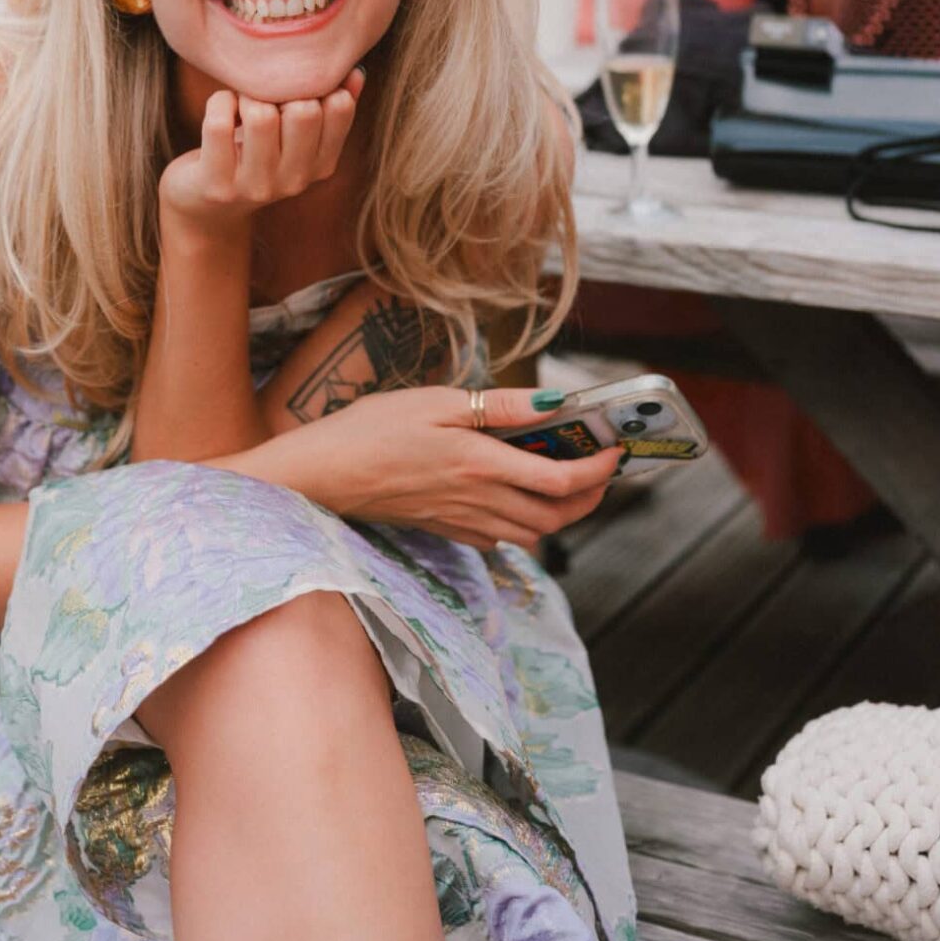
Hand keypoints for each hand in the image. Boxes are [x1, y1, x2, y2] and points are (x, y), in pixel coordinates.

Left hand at [159, 69, 364, 234]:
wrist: (205, 206)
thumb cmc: (254, 155)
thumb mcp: (296, 137)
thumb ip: (329, 107)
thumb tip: (355, 72)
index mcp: (322, 165)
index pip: (339, 107)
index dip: (314, 85)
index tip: (293, 90)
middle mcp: (295, 181)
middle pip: (304, 110)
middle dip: (280, 90)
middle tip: (264, 96)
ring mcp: (256, 187)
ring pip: (261, 115)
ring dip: (246, 96)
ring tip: (241, 104)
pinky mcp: (217, 185)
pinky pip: (219, 123)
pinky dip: (219, 102)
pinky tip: (221, 110)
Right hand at [242, 384, 622, 552]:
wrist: (323, 475)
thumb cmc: (371, 430)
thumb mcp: (436, 402)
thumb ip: (500, 407)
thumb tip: (553, 403)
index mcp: (481, 464)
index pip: (562, 480)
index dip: (600, 470)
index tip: (616, 451)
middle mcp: (479, 501)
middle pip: (557, 517)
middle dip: (591, 498)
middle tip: (603, 471)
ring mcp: (462, 522)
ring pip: (533, 532)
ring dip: (561, 512)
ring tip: (567, 481)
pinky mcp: (444, 530)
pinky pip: (500, 538)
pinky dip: (522, 523)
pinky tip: (512, 497)